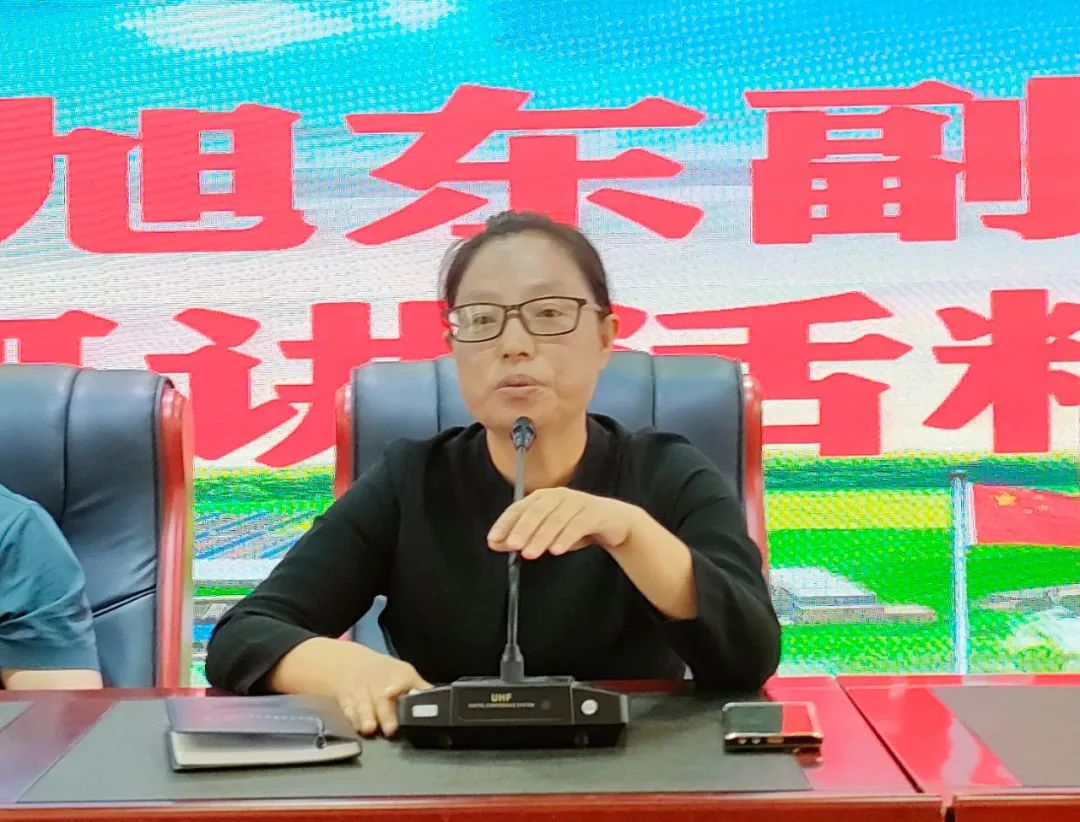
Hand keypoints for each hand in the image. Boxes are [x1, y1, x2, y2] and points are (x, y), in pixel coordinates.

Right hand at [332, 644, 432, 736]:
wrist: (349, 664)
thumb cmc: (384, 674)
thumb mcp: (405, 674)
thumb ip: (421, 689)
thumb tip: (441, 700)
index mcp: (398, 675)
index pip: (402, 680)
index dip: (401, 688)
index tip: (406, 697)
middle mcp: (379, 683)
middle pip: (382, 697)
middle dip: (386, 713)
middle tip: (391, 728)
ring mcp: (361, 692)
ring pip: (364, 703)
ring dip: (366, 716)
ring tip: (369, 728)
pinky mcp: (346, 700)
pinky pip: (348, 708)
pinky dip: (352, 717)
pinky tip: (356, 726)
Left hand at [487, 488, 640, 559]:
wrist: (614, 522)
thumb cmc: (576, 526)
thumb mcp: (547, 533)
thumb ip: (522, 537)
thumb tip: (496, 543)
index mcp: (543, 498)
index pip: (519, 508)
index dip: (505, 522)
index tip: (494, 538)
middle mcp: (558, 496)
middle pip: (537, 511)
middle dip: (522, 529)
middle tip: (512, 545)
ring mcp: (577, 502)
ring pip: (556, 518)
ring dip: (541, 537)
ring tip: (531, 553)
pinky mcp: (594, 513)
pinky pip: (578, 524)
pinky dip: (566, 537)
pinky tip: (556, 550)